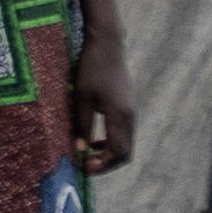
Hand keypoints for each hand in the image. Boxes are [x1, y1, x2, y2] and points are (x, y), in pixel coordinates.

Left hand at [66, 55, 139, 179]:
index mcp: (121, 117)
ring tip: (87, 154)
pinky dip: (111, 140)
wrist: (107, 44)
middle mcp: (130, 117)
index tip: (84, 168)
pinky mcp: (127, 106)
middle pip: (125, 152)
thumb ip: (82, 125)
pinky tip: (94, 139)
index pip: (118, 153)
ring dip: (108, 152)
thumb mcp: (82, 98)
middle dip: (106, 163)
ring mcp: (131, 112)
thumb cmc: (91, 69)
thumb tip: (80, 150)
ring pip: (125, 143)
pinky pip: (123, 132)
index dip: (103, 165)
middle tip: (85, 165)